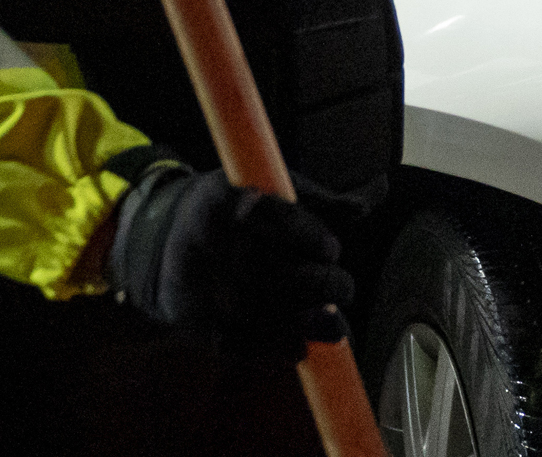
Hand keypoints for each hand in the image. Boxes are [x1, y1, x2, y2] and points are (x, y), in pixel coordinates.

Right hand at [105, 163, 352, 359]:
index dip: (304, 234)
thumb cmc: (241, 213)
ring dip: (300, 322)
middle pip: (265, 268)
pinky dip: (268, 350)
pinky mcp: (188, 317)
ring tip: (334, 326)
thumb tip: (375, 197)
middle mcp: (204, 240)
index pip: (267, 215)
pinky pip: (228, 341)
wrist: (166, 237)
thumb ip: (322, 201)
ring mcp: (193, 283)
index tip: (332, 250)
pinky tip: (298, 349)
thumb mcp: (273, 192)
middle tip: (343, 288)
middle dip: (315, 283)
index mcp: (226, 199)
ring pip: (251, 310)